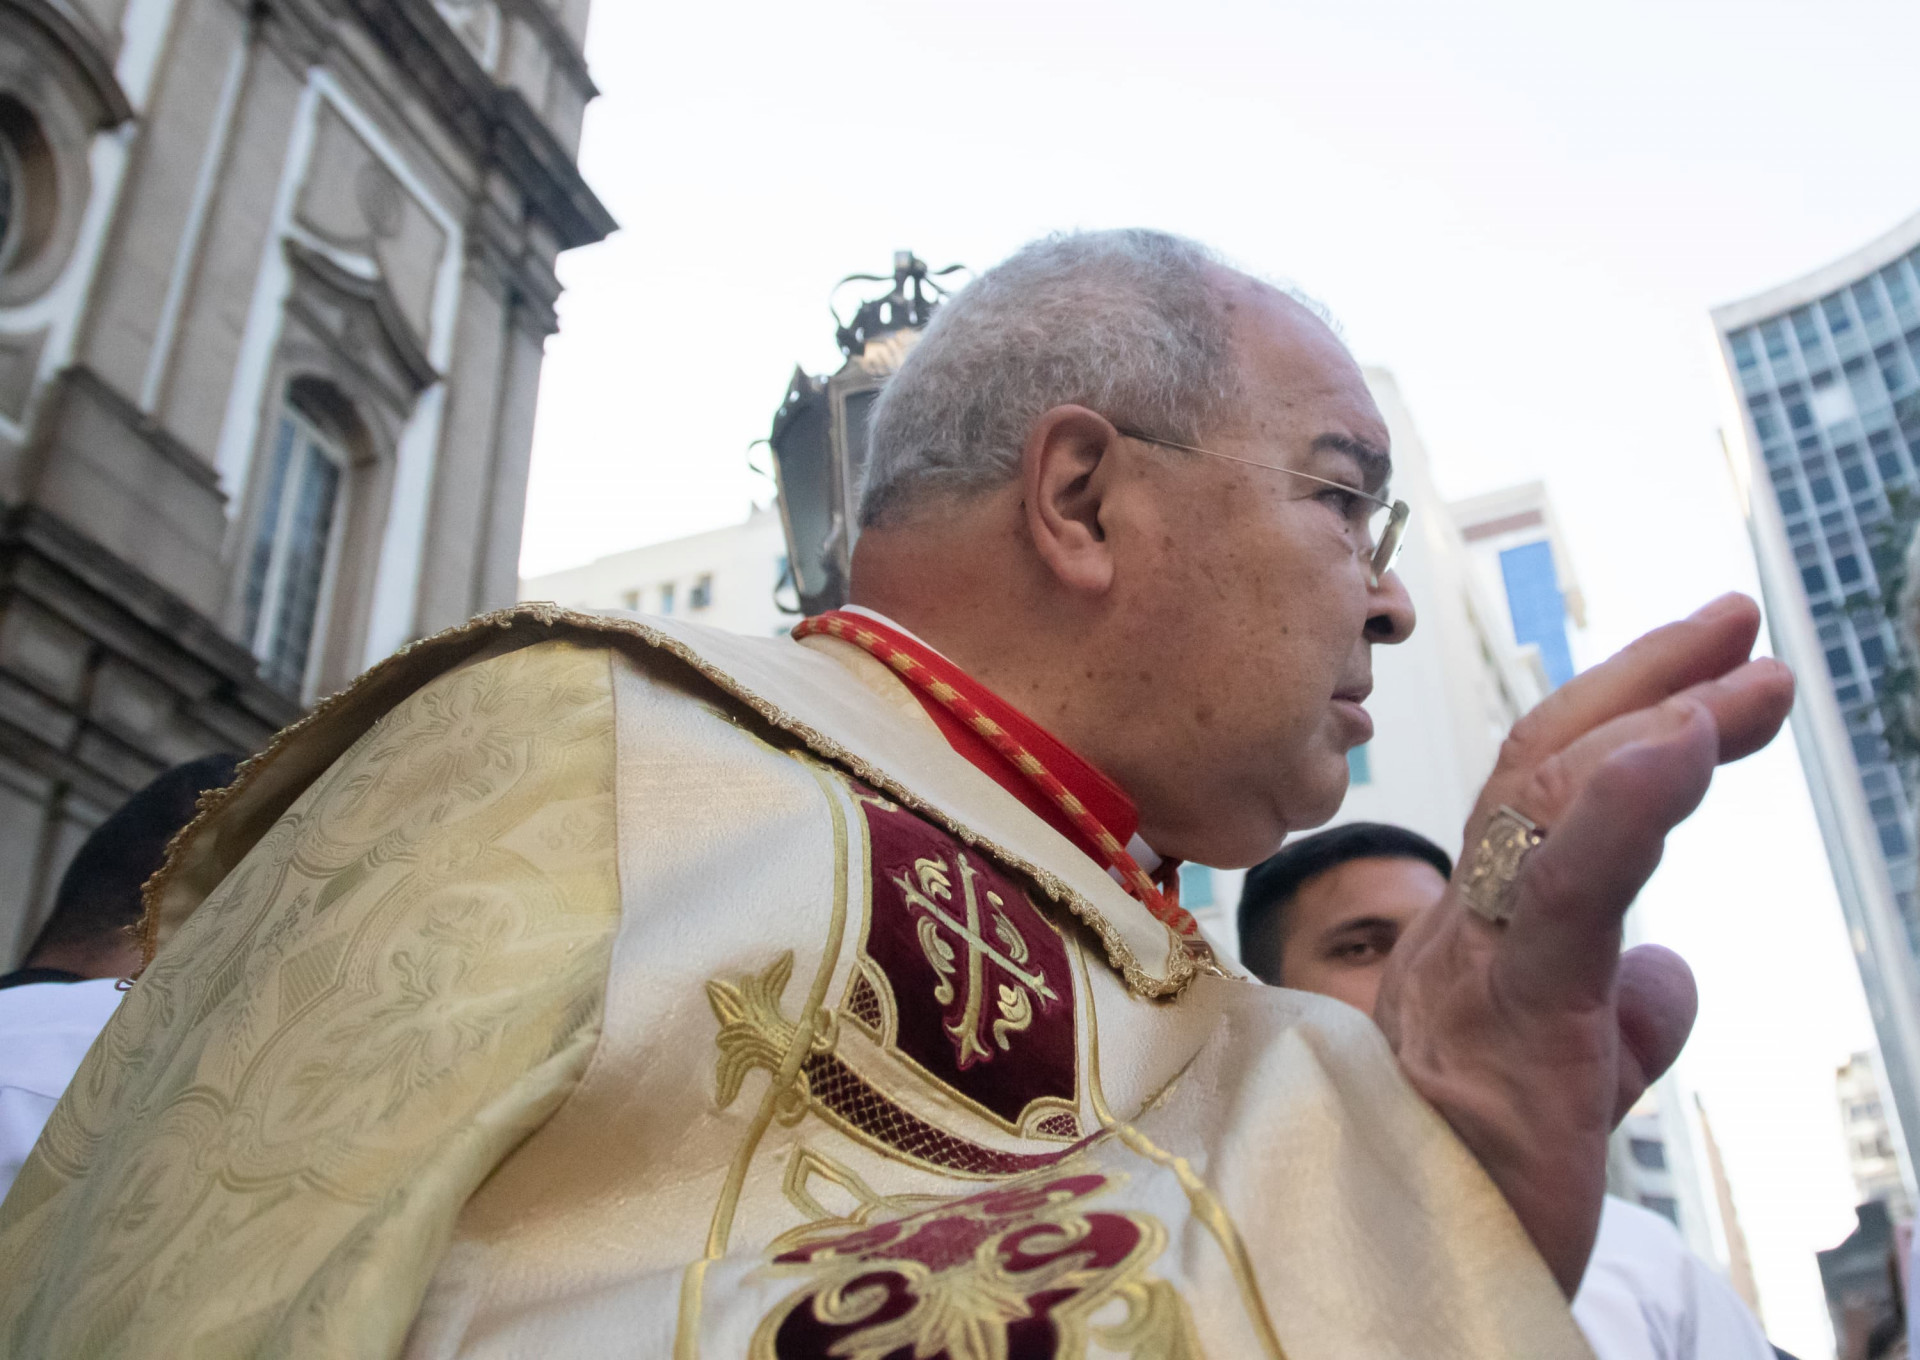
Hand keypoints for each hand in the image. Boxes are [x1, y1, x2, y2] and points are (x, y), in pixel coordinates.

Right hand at [1372, 593, 1793, 1294]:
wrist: (1382, 1283)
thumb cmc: (1468, 1187)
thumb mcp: (1569, 1084)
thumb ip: (1616, 1016)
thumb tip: (1671, 970)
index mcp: (1474, 941)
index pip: (1541, 798)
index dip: (1619, 716)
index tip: (1711, 668)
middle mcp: (1460, 930)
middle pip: (1541, 768)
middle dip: (1644, 681)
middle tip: (1736, 623)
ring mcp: (1474, 966)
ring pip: (1547, 807)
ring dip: (1656, 719)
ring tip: (1747, 669)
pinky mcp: (1505, 1019)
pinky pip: (1561, 895)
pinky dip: (1625, 807)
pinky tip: (1683, 742)